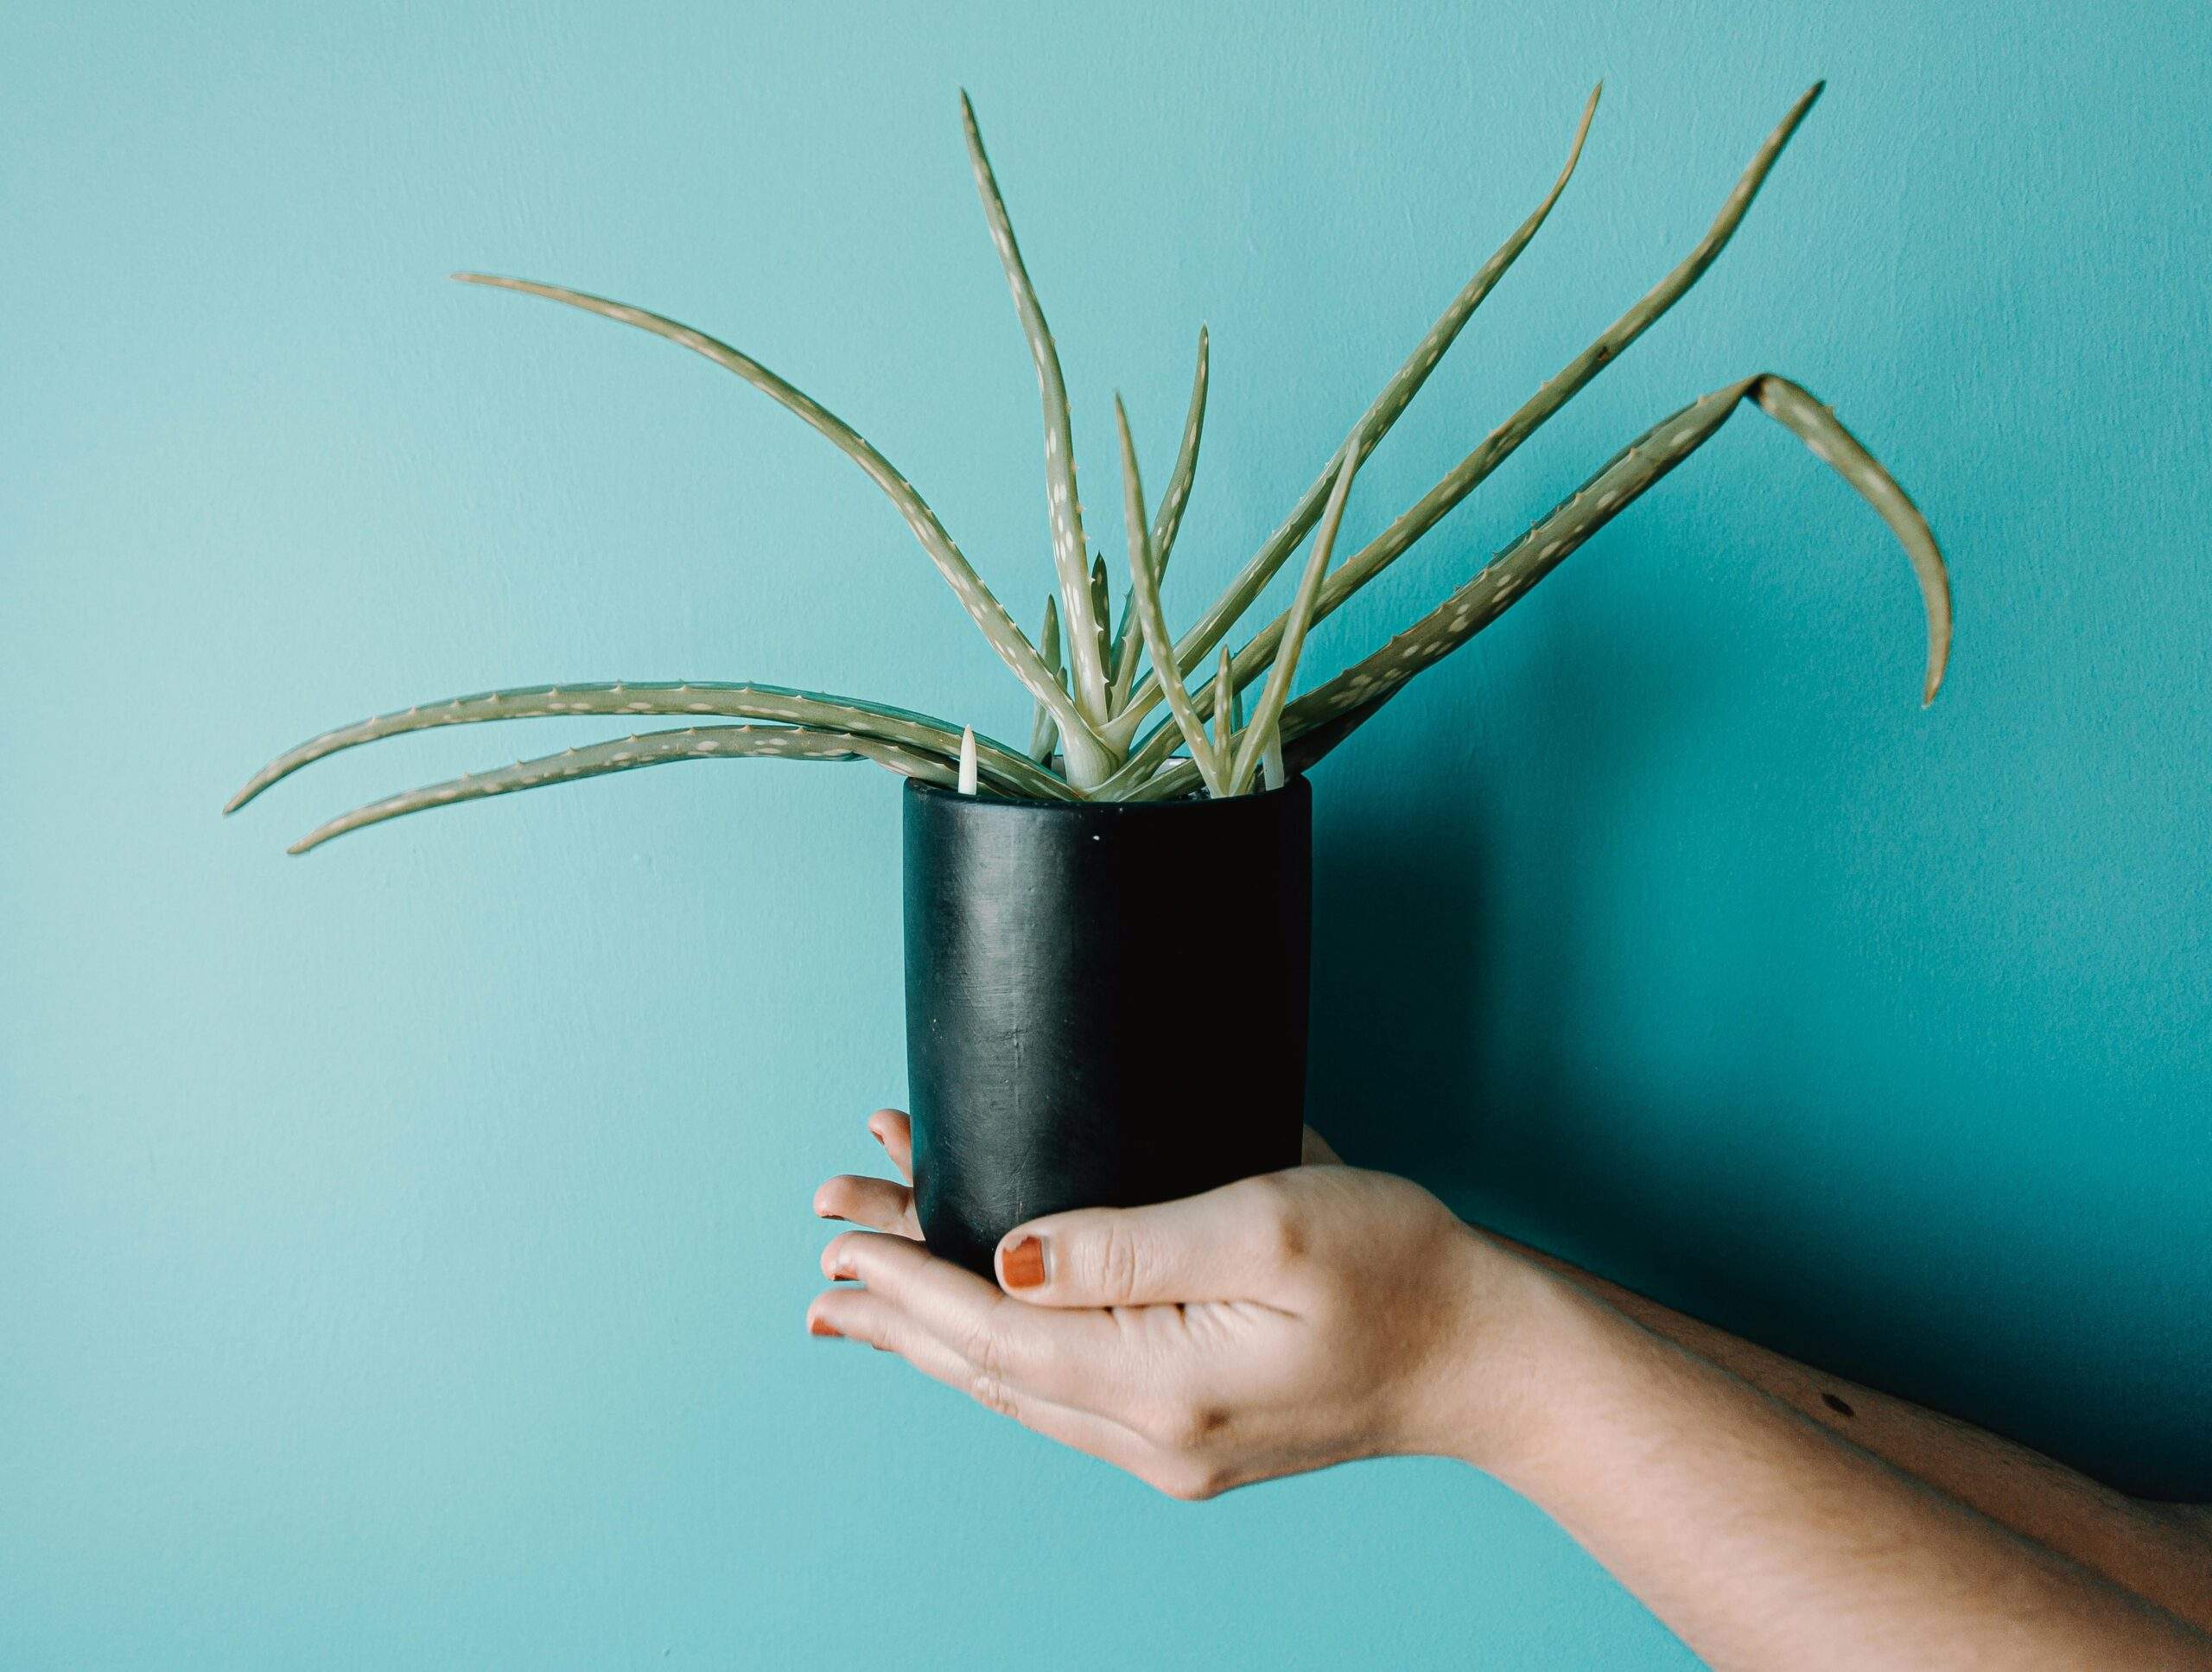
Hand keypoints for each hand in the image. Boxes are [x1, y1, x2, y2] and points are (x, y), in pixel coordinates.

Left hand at [808, 1111, 1557, 1499]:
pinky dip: (999, 1350)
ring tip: (859, 1297)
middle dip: (893, 1313)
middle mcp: (1151, 1438)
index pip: (994, 1331)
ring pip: (1015, 1388)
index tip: (840, 1237)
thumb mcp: (1270, 1225)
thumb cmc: (1400, 1271)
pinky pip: (1061, 1393)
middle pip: (986, 1371)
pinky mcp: (1190, 1437)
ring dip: (933, 1335)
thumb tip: (1010, 1256)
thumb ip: (1131, 1242)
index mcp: (1162, 1385)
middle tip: (817, 1269)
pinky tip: (977, 1324)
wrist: (1486, 1356)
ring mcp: (1170, 1449)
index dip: (907, 1282)